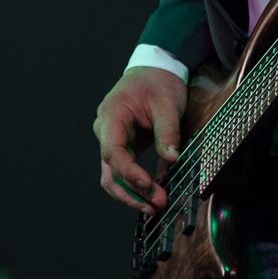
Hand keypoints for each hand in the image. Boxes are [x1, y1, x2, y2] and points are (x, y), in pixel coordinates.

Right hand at [94, 67, 187, 212]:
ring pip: (112, 176)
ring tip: (153, 207)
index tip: (148, 186)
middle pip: (110, 170)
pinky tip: (150, 197)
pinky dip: (134, 186)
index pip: (113, 152)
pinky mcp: (122, 146)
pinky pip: (122, 171)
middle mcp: (105, 131)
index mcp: (112, 116)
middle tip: (155, 205)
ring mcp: (111, 140)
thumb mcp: (167, 104)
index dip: (129, 173)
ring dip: (131, 194)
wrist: (154, 70)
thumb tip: (171, 159)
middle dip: (131, 192)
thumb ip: (167, 131)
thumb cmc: (158, 82)